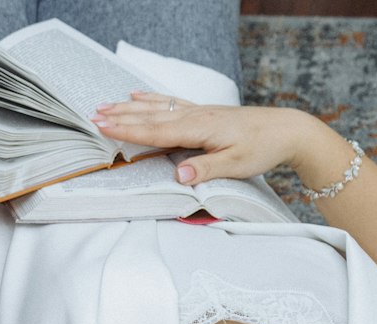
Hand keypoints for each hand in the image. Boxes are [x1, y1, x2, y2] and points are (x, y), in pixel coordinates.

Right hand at [92, 96, 320, 185]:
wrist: (285, 130)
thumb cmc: (262, 148)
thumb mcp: (236, 165)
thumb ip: (206, 169)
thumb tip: (178, 175)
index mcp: (198, 130)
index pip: (155, 131)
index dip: (127, 130)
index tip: (102, 127)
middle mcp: (195, 116)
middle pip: (150, 116)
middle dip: (120, 117)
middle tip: (92, 117)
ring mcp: (199, 111)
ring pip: (157, 107)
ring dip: (129, 107)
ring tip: (105, 105)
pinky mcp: (205, 112)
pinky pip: (171, 103)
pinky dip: (152, 99)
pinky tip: (138, 95)